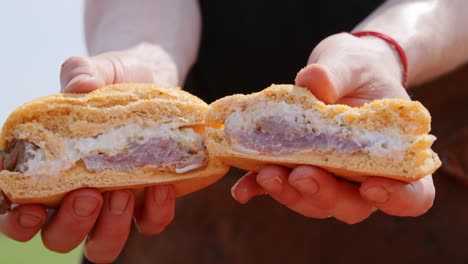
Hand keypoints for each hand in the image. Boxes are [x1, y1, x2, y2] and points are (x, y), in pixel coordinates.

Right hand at [0, 45, 176, 262]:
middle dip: (70, 225)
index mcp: (48, 170)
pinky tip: (162, 186)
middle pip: (58, 236)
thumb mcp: (94, 71)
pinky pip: (149, 224)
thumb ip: (80, 73)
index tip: (26, 208)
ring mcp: (114, 202)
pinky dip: (155, 213)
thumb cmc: (113, 80)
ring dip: (110, 228)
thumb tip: (79, 85)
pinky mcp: (149, 200)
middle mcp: (76, 194)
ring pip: (101, 244)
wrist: (153, 80)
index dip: (14, 220)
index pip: (16, 208)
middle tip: (87, 195)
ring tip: (123, 193)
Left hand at [231, 33, 434, 223]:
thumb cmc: (357, 70)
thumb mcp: (351, 63)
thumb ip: (337, 73)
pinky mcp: (296, 170)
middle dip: (326, 195)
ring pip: (314, 203)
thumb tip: (314, 80)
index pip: (411, 194)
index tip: (373, 186)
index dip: (397, 198)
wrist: (339, 72)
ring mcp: (328, 178)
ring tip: (266, 174)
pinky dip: (260, 189)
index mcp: (394, 155)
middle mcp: (362, 176)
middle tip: (302, 175)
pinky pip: (280, 187)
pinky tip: (243, 188)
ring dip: (290, 194)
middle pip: (353, 206)